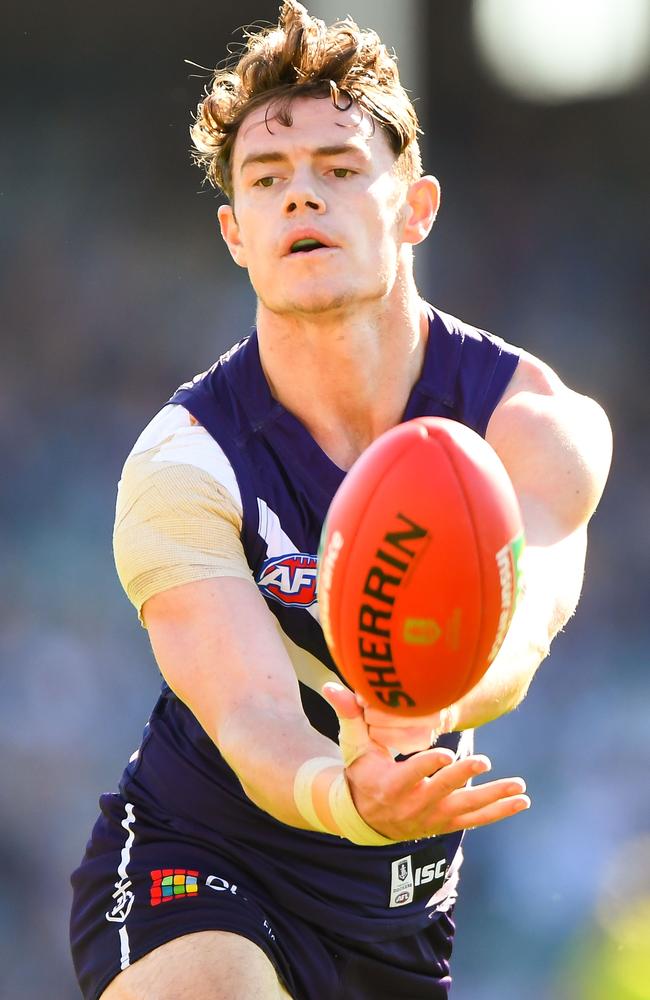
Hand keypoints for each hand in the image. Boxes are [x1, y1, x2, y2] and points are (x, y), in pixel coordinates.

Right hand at [322, 683, 529, 840]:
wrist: (364, 817)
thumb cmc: (361, 772)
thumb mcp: (353, 746)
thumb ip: (348, 715)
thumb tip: (331, 685)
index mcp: (390, 785)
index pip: (411, 776)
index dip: (428, 767)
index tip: (445, 755)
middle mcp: (413, 806)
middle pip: (442, 792)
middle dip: (462, 777)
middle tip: (483, 761)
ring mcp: (432, 818)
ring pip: (466, 809)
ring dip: (493, 798)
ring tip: (519, 787)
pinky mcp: (446, 823)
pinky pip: (476, 819)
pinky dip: (499, 811)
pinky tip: (522, 800)